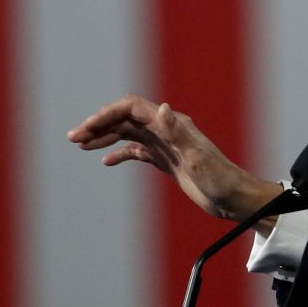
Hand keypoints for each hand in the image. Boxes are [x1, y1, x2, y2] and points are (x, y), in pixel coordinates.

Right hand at [66, 94, 280, 222]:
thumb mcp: (197, 158)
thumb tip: (163, 108)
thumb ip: (177, 133)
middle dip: (98, 125)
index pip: (131, 108)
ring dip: (104, 137)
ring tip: (81, 145)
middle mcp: (167, 129)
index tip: (86, 129)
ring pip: (128, 133)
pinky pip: (138, 151)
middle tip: (74, 138)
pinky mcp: (167, 160)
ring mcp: (166, 145)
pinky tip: (106, 162)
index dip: (107, 114)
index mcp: (171, 124)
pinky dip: (120, 153)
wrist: (234, 198)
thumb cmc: (220, 179)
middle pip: (125, 118)